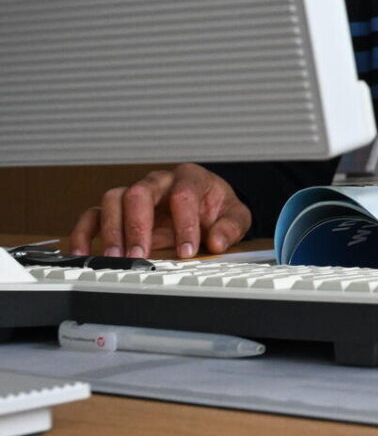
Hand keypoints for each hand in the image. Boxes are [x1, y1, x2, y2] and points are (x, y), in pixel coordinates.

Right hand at [66, 163, 250, 259]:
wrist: (207, 205)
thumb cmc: (217, 208)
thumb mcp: (236, 215)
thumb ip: (231, 227)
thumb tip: (217, 241)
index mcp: (189, 178)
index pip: (183, 195)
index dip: (184, 224)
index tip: (187, 251)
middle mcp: (159, 182)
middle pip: (139, 192)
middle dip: (138, 225)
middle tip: (140, 254)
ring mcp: (135, 193)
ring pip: (114, 200)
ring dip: (112, 230)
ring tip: (116, 258)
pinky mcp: (118, 210)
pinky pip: (93, 215)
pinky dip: (84, 232)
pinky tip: (83, 252)